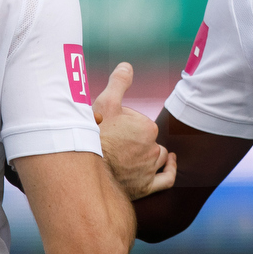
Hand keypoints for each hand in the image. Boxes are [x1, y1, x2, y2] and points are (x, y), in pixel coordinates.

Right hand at [93, 62, 176, 199]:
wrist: (82, 168)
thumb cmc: (94, 135)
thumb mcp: (105, 103)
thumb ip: (119, 82)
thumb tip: (127, 65)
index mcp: (147, 129)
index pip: (140, 123)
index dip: (126, 123)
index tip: (111, 127)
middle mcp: (153, 150)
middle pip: (150, 141)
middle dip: (138, 140)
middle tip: (116, 142)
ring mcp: (149, 170)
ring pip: (158, 159)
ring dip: (152, 154)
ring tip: (136, 153)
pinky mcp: (145, 188)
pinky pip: (166, 180)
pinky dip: (170, 170)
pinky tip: (171, 163)